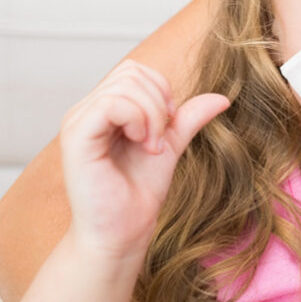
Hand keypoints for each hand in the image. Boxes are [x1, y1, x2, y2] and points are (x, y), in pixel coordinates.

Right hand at [59, 59, 229, 261]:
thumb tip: (223, 97)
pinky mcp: (76, 138)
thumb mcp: (171, 144)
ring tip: (152, 146)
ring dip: (152, 114)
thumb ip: (189, 117)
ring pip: (125, 85)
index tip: (170, 123)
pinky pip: (111, 105)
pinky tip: (143, 144)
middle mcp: (85, 111)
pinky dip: (138, 119)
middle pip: (131, 72)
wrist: (123, 231)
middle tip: (161, 139)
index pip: (134, 70)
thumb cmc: (139, 191)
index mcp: (102, 108)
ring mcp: (78, 123)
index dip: (161, 89)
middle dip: (159, 102)